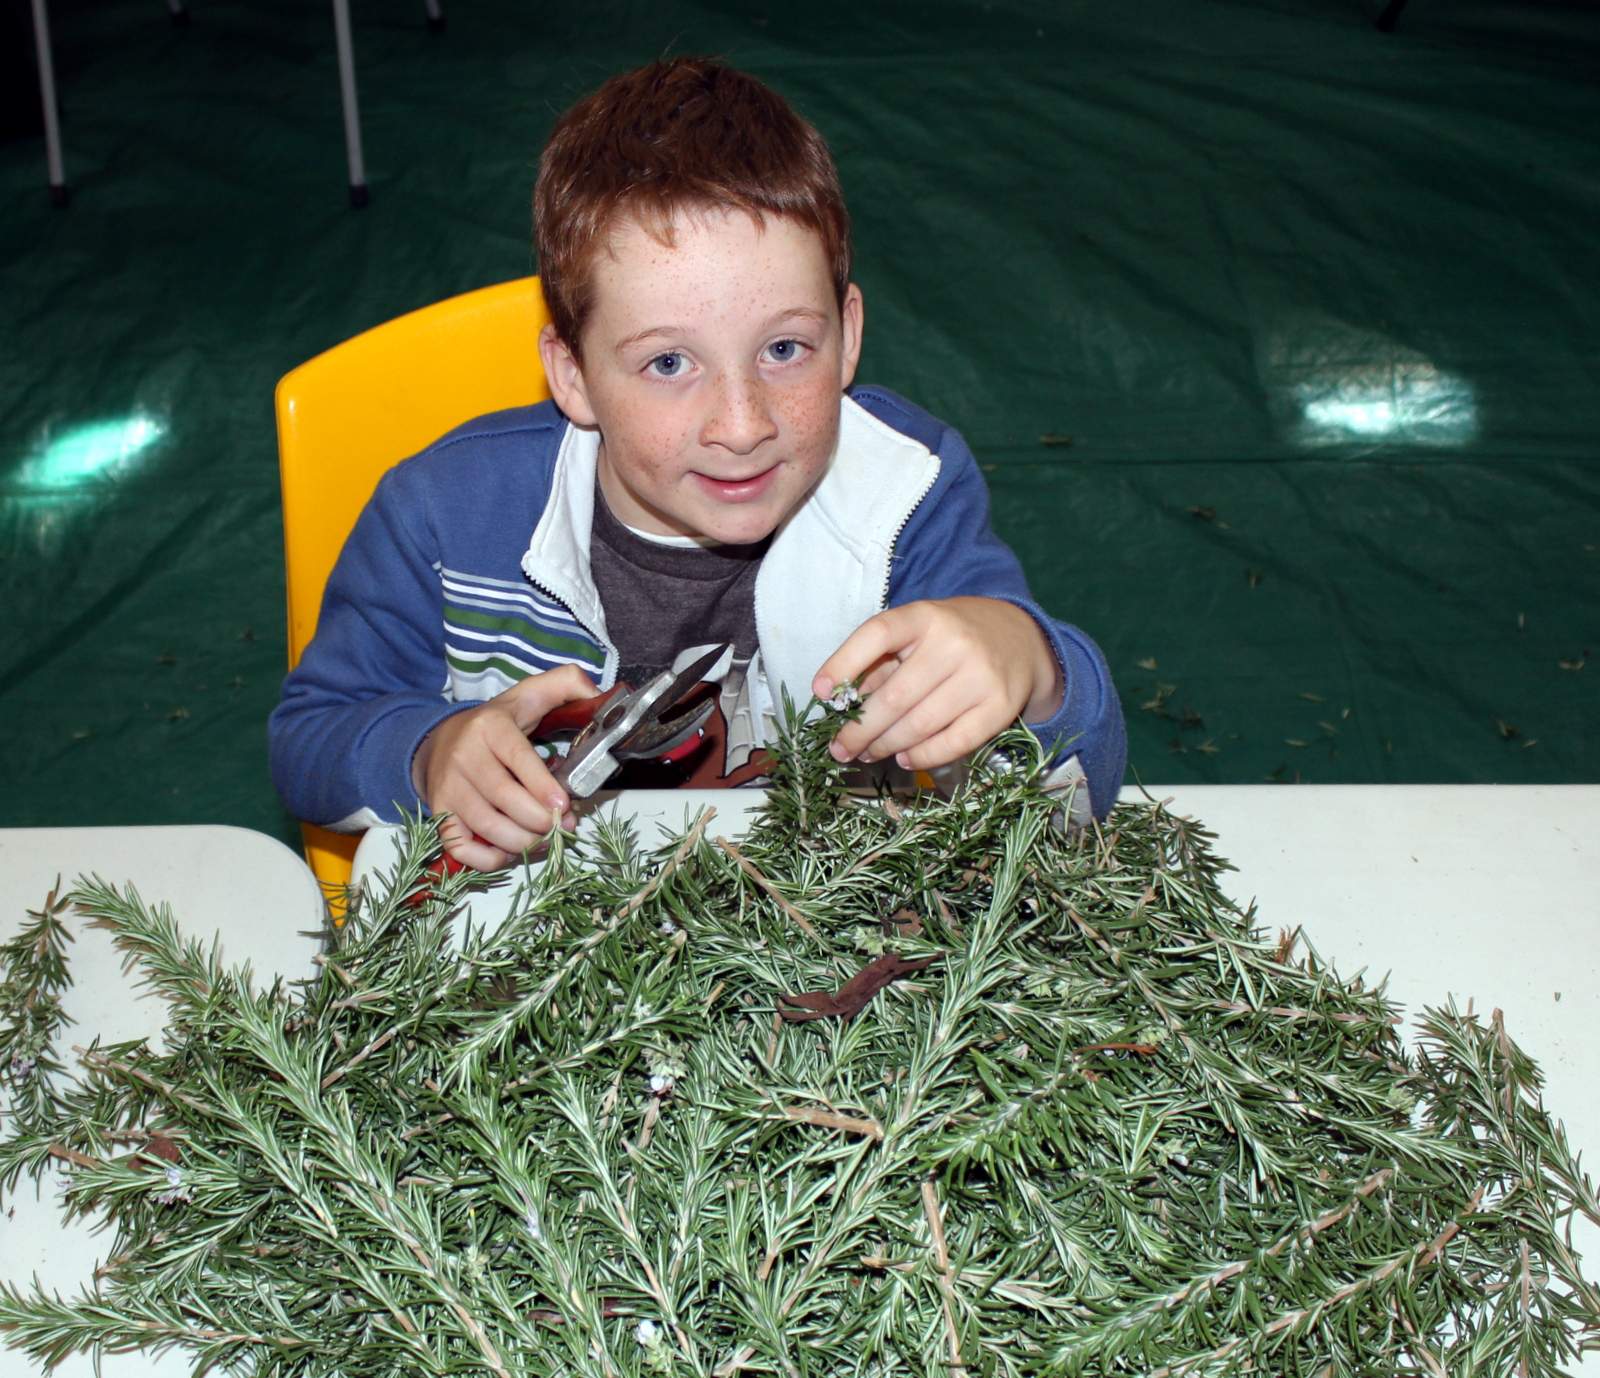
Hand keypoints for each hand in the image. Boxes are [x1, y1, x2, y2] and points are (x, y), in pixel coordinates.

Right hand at [412, 665, 599, 870]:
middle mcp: (464, 756)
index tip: (564, 804)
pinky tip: (511, 850)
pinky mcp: (439, 814)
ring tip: (545, 839)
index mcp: (490, 726)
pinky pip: (461, 848)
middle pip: (505, 798)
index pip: (517, 758)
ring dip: (524, 842)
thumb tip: (599, 693)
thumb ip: (565, 684)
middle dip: (541, 820)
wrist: (438, 741)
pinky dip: (490, 859)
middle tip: (563, 825)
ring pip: (487, 826)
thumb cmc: (495, 724)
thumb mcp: (529, 695)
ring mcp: (448, 787)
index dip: (542, 785)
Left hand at [811, 597, 1061, 771]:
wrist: (1022, 639)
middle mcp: (954, 643)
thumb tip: (839, 702)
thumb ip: (881, 663)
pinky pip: (952, 742)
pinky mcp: (999, 707)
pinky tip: (903, 757)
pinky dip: (921, 756)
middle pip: (894, 696)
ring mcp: (980, 676)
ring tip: (867, 754)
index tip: (820, 692)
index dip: (843, 663)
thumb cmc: (954, 638)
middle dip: (859, 729)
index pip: (878, 634)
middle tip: (839, 749)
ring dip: (885, 746)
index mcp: (924, 617)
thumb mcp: (918, 634)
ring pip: (919, 724)